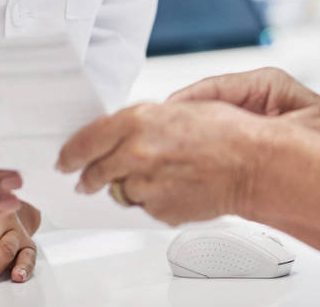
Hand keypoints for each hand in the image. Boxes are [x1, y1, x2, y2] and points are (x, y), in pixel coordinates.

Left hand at [56, 102, 264, 224]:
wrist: (253, 164)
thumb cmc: (227, 132)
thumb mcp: (179, 109)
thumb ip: (143, 123)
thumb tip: (123, 134)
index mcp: (137, 122)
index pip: (86, 140)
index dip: (72, 152)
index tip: (66, 159)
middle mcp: (134, 154)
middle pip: (95, 173)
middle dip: (91, 176)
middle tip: (90, 178)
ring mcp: (145, 186)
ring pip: (122, 191)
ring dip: (132, 185)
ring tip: (161, 175)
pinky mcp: (159, 210)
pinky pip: (146, 206)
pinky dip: (154, 199)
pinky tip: (176, 186)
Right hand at [169, 68, 319, 156]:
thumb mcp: (303, 129)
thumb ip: (264, 133)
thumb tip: (220, 129)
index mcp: (264, 85)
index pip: (211, 89)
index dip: (182, 106)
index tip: (160, 120)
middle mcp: (255, 97)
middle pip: (203, 106)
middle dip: (179, 125)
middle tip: (155, 143)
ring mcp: (253, 117)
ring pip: (207, 125)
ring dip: (190, 141)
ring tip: (169, 159)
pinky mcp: (254, 139)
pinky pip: (219, 144)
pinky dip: (203, 156)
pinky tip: (192, 172)